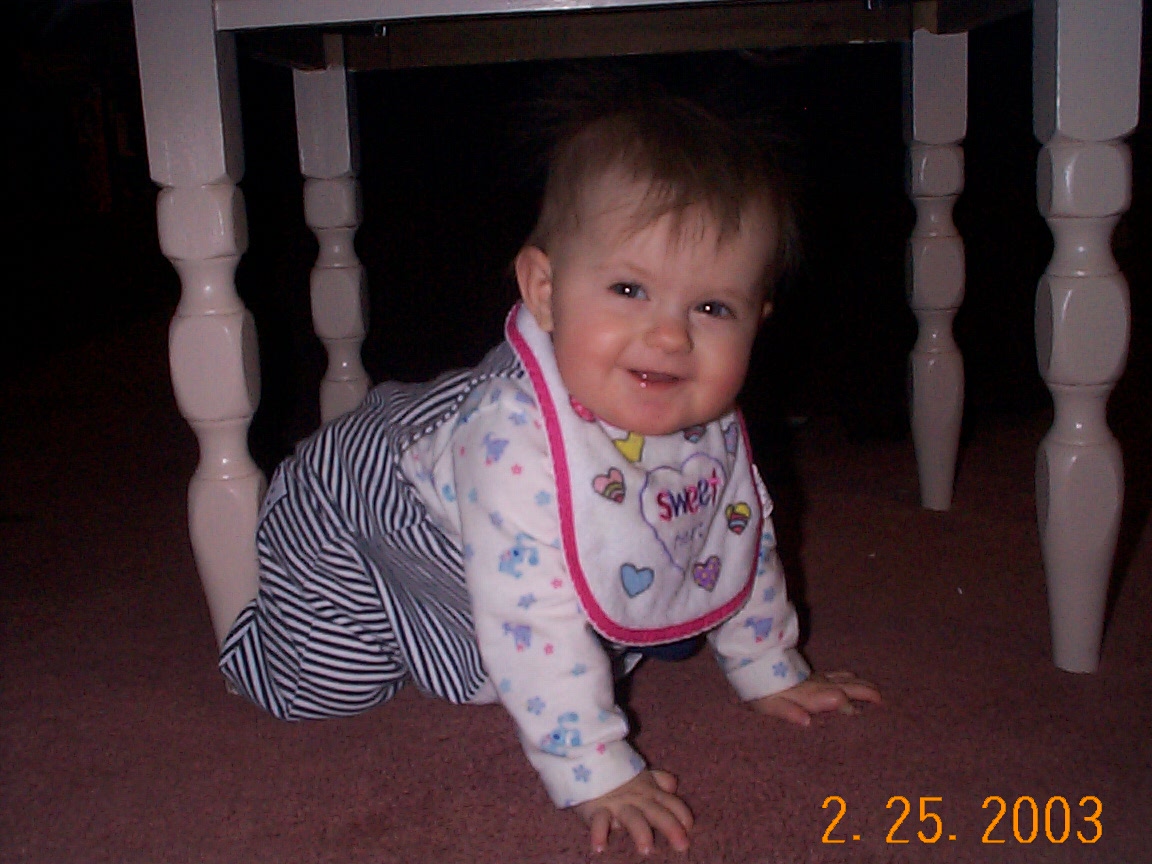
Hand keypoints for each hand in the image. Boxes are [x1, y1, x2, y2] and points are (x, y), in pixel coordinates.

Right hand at [573, 769, 693, 854]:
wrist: (587, 758)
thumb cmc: (618, 773)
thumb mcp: (640, 774)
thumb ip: (658, 780)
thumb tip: (673, 785)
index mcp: (650, 791)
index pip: (671, 803)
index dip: (682, 815)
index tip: (689, 828)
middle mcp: (637, 799)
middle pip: (657, 813)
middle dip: (670, 828)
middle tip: (682, 845)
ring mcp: (617, 805)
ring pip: (632, 818)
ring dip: (640, 832)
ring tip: (646, 849)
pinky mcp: (597, 810)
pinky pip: (598, 822)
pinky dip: (598, 833)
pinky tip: (600, 847)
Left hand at [750, 671, 880, 726]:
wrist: (755, 663)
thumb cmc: (761, 690)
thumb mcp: (768, 705)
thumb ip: (788, 712)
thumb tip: (807, 721)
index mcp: (810, 695)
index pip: (837, 699)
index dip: (848, 706)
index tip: (858, 715)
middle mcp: (818, 685)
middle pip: (847, 686)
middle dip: (866, 692)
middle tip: (882, 700)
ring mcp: (817, 679)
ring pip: (845, 679)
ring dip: (861, 684)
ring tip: (876, 692)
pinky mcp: (813, 676)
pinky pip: (837, 675)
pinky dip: (850, 678)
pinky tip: (854, 679)